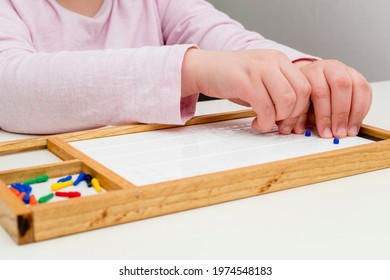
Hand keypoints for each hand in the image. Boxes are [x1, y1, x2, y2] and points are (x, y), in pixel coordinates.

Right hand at [182, 49, 310, 133]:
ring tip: (265, 123)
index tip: (291, 121)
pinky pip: (265, 108)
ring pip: (285, 101)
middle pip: (299, 94)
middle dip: (292, 116)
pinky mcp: (244, 81)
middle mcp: (271, 61)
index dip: (301, 108)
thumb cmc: (230, 76)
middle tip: (279, 125)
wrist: (203, 68)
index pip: (305, 86)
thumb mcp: (259, 78)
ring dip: (278, 119)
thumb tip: (292, 116)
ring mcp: (258, 69)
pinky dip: (264, 122)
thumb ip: (277, 91)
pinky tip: (256, 123)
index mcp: (278, 59)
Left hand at [295, 60, 371, 137]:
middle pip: (340, 86)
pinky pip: (366, 91)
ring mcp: (346, 70)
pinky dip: (363, 109)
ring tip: (349, 131)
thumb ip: (299, 115)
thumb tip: (301, 129)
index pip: (320, 92)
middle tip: (339, 133)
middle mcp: (330, 67)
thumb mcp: (299, 104)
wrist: (311, 79)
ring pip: (357, 87)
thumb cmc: (305, 94)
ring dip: (355, 113)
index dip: (324, 115)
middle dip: (341, 114)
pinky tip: (356, 122)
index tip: (325, 132)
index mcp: (312, 72)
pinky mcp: (358, 76)